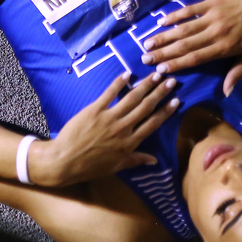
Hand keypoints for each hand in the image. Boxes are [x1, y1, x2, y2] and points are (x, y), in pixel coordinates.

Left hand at [28, 72, 178, 187]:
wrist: (65, 160)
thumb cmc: (90, 166)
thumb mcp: (116, 166)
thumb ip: (136, 160)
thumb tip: (155, 160)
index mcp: (130, 143)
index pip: (153, 123)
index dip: (166, 111)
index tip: (176, 100)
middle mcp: (123, 128)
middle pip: (146, 107)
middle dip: (160, 93)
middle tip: (170, 80)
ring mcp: (109, 118)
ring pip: (131, 98)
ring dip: (145, 85)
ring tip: (155, 74)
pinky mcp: (94, 110)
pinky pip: (109, 94)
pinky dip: (118, 83)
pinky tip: (127, 74)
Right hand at [140, 0, 241, 94]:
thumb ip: (237, 72)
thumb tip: (226, 92)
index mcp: (226, 48)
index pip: (196, 58)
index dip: (176, 64)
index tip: (160, 69)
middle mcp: (217, 33)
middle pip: (185, 45)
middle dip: (163, 52)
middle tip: (145, 58)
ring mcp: (213, 17)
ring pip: (184, 28)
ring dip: (164, 36)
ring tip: (147, 42)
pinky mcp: (212, 2)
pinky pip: (190, 10)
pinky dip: (175, 16)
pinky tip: (162, 21)